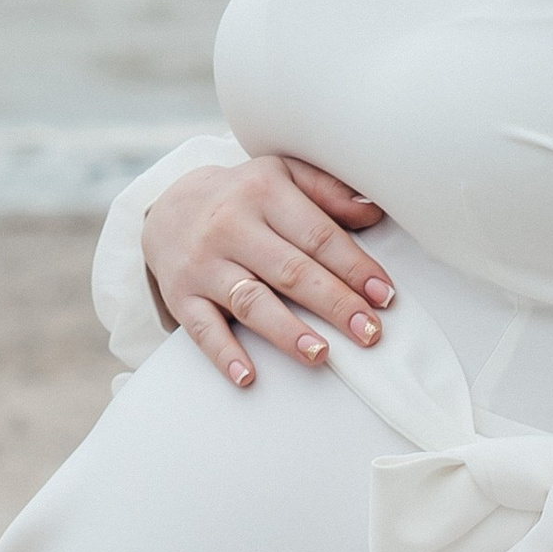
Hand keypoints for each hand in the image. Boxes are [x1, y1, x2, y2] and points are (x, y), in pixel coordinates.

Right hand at [140, 152, 395, 388]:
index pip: (316, 235)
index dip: (353, 267)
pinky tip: (247, 376)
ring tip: (320, 354)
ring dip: (287, 332)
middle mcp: (230, 226)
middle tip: (368, 332)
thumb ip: (328, 191)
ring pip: (251, 301)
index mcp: (263, 192)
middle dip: (334, 304)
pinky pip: (202, 329)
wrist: (170, 207)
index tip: (382, 295)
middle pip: (290, 271)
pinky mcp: (181, 295)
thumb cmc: (243, 197)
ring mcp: (203, 263)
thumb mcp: (283, 175)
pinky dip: (224, 354)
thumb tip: (373, 211)